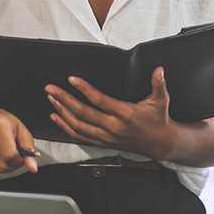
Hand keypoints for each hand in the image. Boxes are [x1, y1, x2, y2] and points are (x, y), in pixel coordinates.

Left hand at [46, 66, 177, 160]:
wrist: (159, 143)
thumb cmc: (158, 120)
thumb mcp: (161, 100)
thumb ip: (158, 84)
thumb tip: (159, 70)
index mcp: (126, 114)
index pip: (100, 101)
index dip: (84, 90)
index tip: (72, 79)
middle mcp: (113, 127)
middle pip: (83, 113)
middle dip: (65, 100)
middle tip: (51, 88)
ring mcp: (106, 137)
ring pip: (78, 126)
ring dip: (62, 112)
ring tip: (52, 99)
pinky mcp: (103, 142)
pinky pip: (80, 136)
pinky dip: (66, 127)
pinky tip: (57, 117)